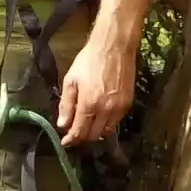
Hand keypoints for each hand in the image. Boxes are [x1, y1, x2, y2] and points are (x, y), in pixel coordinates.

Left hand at [56, 20, 136, 146]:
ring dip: (95, 133)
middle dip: (82, 137)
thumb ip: (66, 104)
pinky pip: (115, 122)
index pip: (79, 131)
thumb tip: (62, 124)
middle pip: (93, 135)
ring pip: (106, 131)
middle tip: (74, 133)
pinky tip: (99, 117)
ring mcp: (118, 108)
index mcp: (89, 104)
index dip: (71, 140)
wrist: (113, 47)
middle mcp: (105, 110)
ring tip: (86, 126)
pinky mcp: (128, 104)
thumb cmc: (89, 61)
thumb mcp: (71, 80)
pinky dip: (106, 124)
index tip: (66, 143)